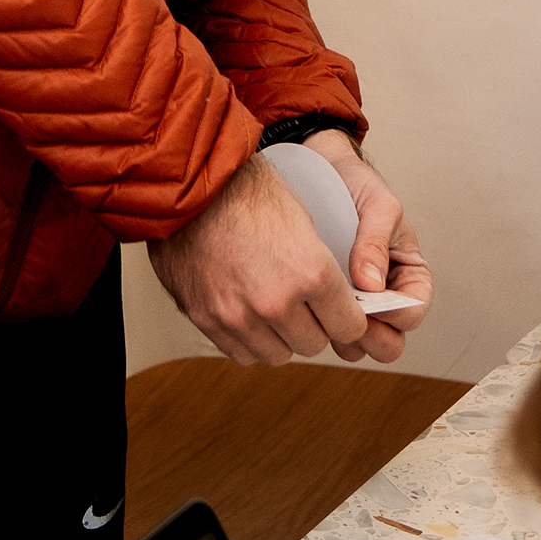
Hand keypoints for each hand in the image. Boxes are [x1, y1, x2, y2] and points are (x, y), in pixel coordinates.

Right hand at [148, 156, 368, 367]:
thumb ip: (322, 268)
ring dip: (282, 336)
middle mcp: (277, 301)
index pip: (349, 327)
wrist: (190, 184)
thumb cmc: (246, 190)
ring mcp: (239, 316)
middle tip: (306, 304)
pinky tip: (249, 313)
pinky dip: (250, 340)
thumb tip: (336, 300)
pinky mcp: (208, 321)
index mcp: (310, 272)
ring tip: (274, 307)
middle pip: (315, 344)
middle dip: (316, 326)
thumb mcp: (302, 218)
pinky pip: (243, 354)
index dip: (349, 317)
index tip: (342, 311)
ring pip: (279, 355)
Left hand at [300, 129, 433, 364]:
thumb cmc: (355, 184)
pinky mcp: (324, 305)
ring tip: (319, 310)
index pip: (412, 312)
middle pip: (388, 343)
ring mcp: (354, 304)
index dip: (395, 314)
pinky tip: (302, 307)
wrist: (319, 170)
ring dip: (340, 337)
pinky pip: (325, 332)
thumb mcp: (377, 205)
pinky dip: (316, 328)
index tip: (370, 300)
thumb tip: (371, 285)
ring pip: (356, 346)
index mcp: (408, 273)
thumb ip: (376, 242)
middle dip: (370, 337)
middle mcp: (384, 295)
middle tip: (345, 315)